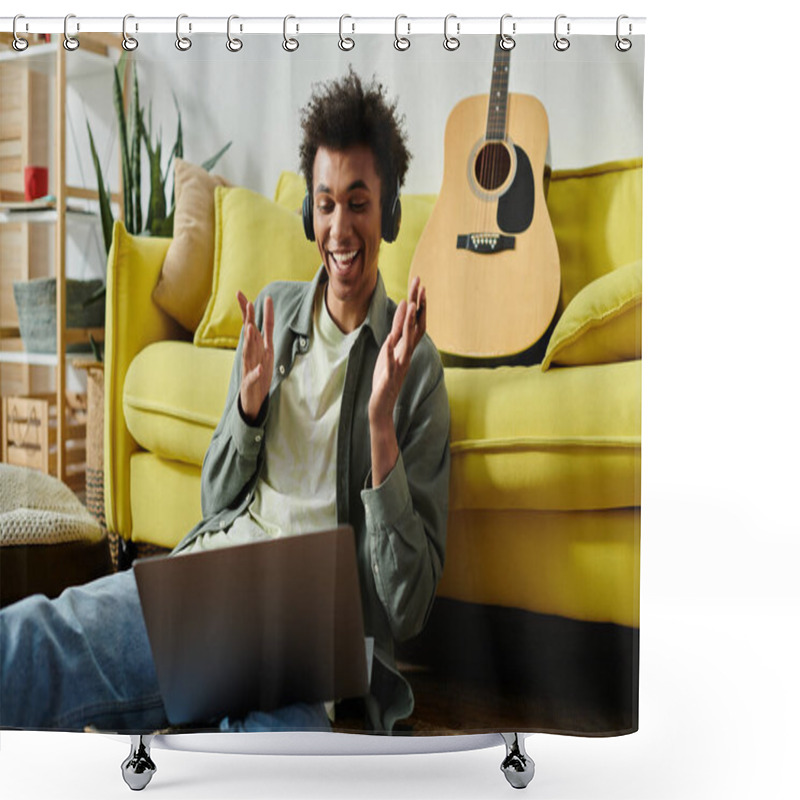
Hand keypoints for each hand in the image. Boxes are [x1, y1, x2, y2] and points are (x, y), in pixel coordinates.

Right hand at [236, 291, 273, 423]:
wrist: (252, 399)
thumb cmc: (258, 373)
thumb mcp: (264, 352)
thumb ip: (264, 335)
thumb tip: (263, 317)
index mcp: (255, 347)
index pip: (251, 325)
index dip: (249, 310)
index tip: (241, 293)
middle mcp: (250, 354)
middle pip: (249, 334)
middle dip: (249, 318)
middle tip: (249, 303)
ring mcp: (249, 368)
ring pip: (248, 352)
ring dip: (249, 340)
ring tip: (251, 328)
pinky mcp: (251, 382)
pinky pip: (254, 376)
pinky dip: (256, 372)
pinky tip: (260, 369)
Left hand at [369, 276, 426, 424]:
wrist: (382, 405)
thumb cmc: (386, 376)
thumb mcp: (391, 349)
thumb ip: (398, 331)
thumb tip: (404, 308)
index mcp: (406, 348)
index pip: (416, 323)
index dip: (419, 305)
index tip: (421, 285)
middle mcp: (406, 355)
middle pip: (416, 327)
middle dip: (418, 306)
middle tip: (421, 286)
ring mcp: (399, 366)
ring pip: (407, 343)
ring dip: (408, 324)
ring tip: (408, 306)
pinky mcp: (388, 378)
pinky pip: (390, 363)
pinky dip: (390, 352)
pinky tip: (389, 341)